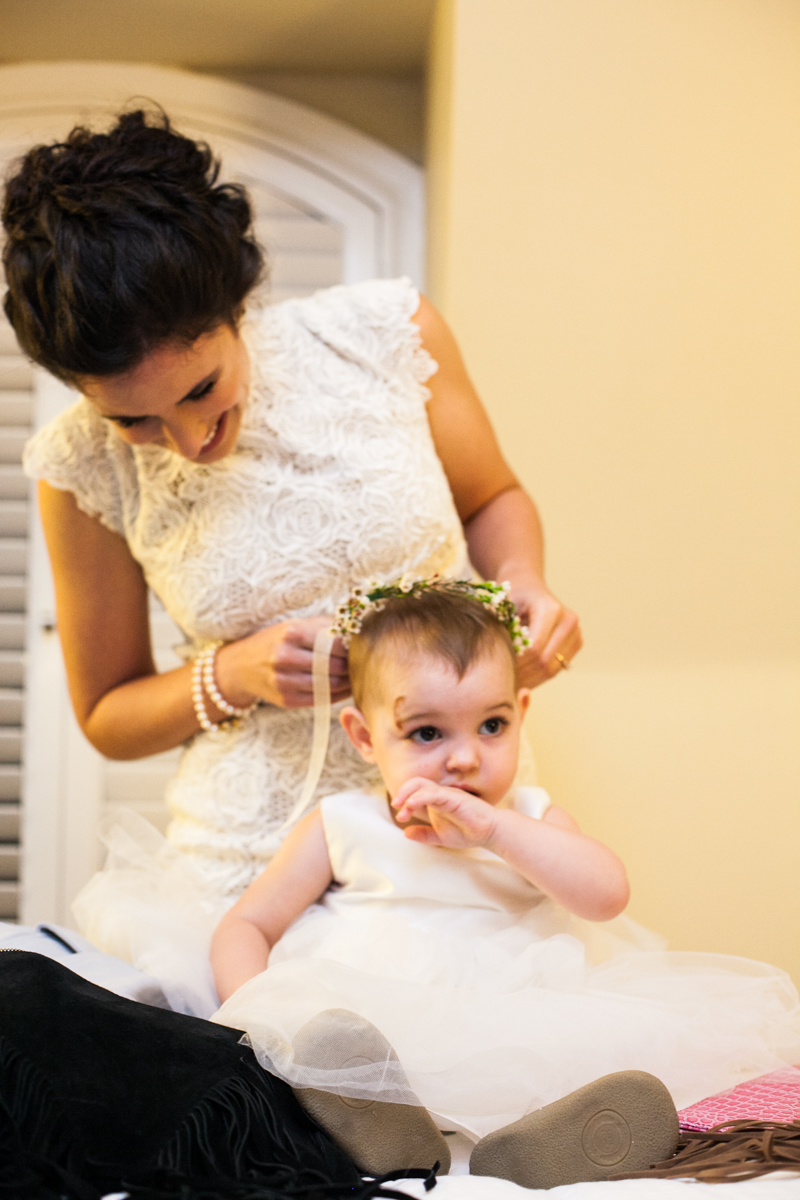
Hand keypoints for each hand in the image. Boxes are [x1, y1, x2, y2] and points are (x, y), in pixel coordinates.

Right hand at [214, 616, 349, 708]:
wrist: (241, 666)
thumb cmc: (276, 641)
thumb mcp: (296, 626)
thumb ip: (325, 628)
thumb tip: (357, 633)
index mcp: (292, 633)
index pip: (336, 643)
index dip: (353, 647)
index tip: (360, 648)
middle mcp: (286, 657)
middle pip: (336, 665)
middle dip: (353, 666)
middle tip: (362, 664)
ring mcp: (284, 681)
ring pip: (331, 685)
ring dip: (348, 682)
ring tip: (355, 676)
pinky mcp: (286, 700)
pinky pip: (322, 699)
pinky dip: (337, 694)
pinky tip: (342, 687)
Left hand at [392, 777, 499, 848]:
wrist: (490, 833)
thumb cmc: (468, 831)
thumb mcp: (440, 836)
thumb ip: (424, 834)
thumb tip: (406, 833)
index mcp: (436, 800)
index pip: (415, 791)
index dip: (404, 800)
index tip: (400, 817)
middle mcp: (440, 794)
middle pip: (416, 783)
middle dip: (402, 793)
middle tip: (397, 807)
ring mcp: (447, 794)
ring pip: (422, 784)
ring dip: (408, 794)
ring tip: (402, 808)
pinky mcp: (454, 798)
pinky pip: (434, 793)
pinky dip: (420, 796)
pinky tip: (412, 805)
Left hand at [509, 582, 581, 687]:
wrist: (529, 586)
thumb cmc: (511, 596)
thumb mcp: (503, 609)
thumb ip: (505, 633)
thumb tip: (500, 665)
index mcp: (550, 609)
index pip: (534, 648)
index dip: (516, 664)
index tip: (498, 671)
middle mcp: (569, 621)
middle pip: (545, 662)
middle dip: (523, 675)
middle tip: (502, 683)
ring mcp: (576, 632)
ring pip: (552, 669)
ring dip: (531, 680)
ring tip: (511, 683)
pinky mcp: (577, 642)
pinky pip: (558, 668)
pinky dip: (539, 677)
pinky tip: (523, 678)